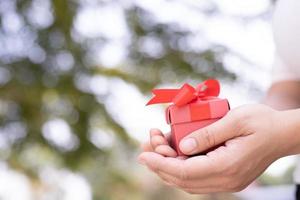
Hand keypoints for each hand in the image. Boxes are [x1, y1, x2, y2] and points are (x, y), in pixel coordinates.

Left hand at [138, 104, 296, 193]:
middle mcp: (225, 179)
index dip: (160, 164)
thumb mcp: (235, 120)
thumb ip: (207, 134)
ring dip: (168, 164)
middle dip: (160, 163)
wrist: (282, 134)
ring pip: (187, 179)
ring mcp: (226, 181)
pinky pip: (196, 175)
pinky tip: (173, 149)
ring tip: (157, 143)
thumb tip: (181, 146)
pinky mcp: (225, 176)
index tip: (143, 155)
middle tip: (147, 144)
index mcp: (227, 166)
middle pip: (182, 179)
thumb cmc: (262, 122)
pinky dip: (180, 165)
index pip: (185, 172)